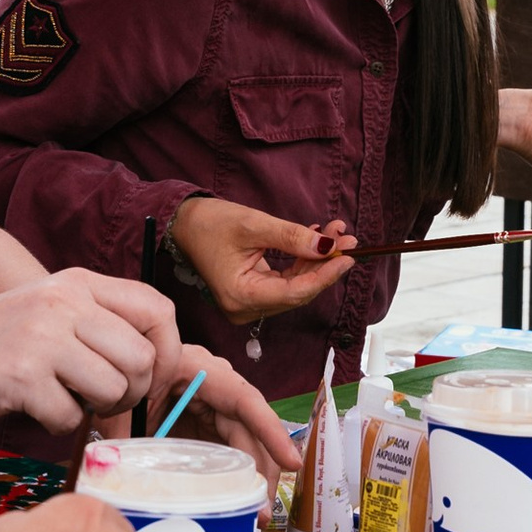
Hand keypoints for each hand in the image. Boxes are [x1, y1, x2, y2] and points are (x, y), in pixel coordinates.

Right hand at [0, 269, 296, 470]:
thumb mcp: (51, 312)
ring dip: (96, 410)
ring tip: (67, 400)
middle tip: (102, 401)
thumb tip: (161, 369)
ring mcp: (42, 337)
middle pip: (143, 359)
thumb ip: (100, 326)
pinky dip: (59, 424)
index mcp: (78, 284)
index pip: (157, 310)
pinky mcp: (21, 376)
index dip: (169, 353)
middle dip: (132, 393)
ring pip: (114, 389)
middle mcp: (65, 303)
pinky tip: (35, 407)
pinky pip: (71, 416)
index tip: (153, 381)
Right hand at [167, 194, 356, 322]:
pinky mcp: (252, 293)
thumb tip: (328, 246)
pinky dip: (302, 262)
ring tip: (335, 233)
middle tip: (347, 239)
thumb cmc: (210, 224)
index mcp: (241, 297)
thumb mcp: (253, 225)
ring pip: (294, 287)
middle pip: (298, 292)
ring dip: (316, 261)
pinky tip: (316, 240)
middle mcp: (245, 308)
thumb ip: (292, 238)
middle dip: (324, 264)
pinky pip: (285, 282)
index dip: (325, 275)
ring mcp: (249, 303)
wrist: (183, 224)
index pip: (294, 292)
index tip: (348, 256)